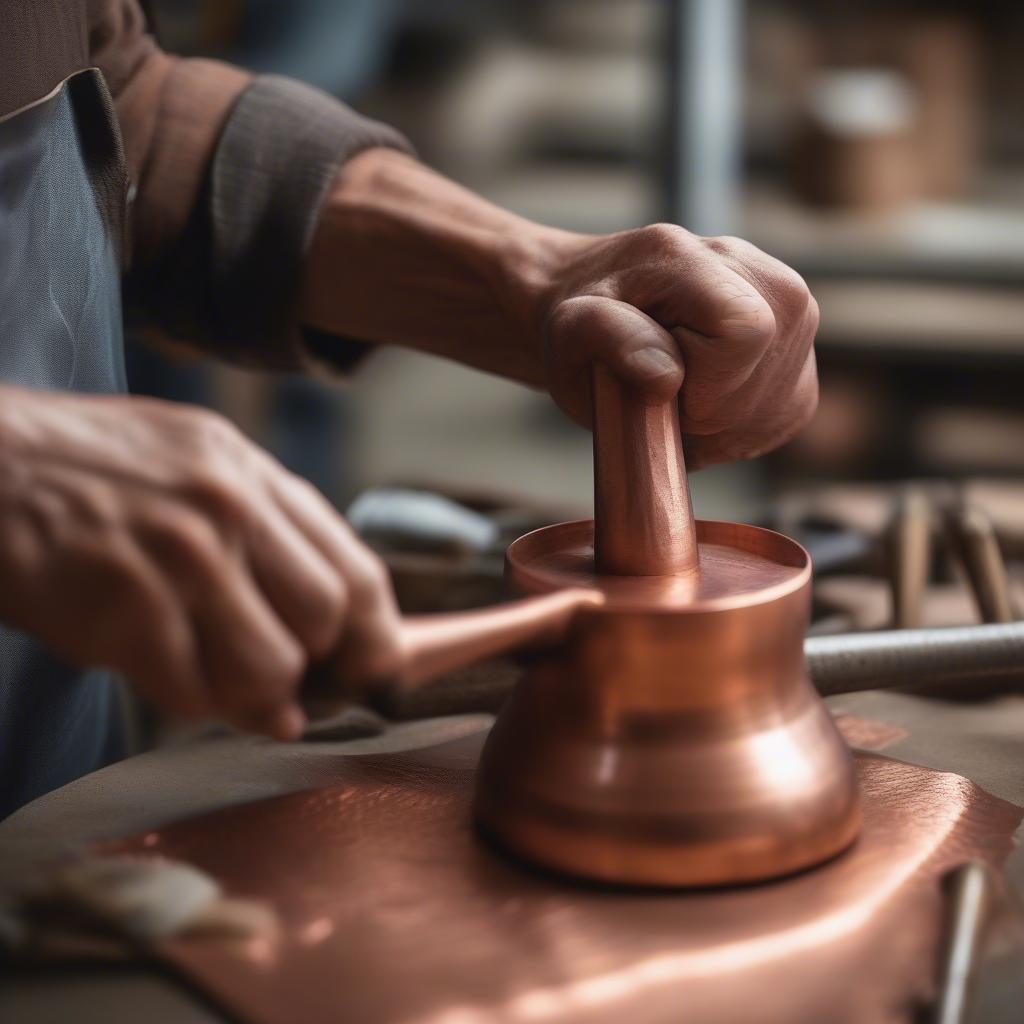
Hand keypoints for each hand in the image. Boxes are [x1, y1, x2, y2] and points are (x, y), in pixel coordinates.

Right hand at [0, 386, 400, 738]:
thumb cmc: (86, 475)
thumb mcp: (191, 468)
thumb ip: (262, 537)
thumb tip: (314, 643)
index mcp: (250, 473)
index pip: (355, 569)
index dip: (376, 637)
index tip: (372, 673)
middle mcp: (229, 507)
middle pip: (325, 621)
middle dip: (308, 666)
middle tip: (274, 681)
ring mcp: (179, 554)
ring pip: (269, 667)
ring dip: (247, 694)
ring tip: (210, 679)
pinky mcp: (123, 604)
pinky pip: (191, 689)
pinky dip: (185, 698)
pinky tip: (155, 667)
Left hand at [536, 225, 818, 468]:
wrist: (599, 308)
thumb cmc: (579, 324)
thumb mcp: (570, 330)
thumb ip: (611, 340)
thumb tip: (666, 375)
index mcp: (697, 260)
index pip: (745, 333)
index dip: (703, 386)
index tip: (659, 388)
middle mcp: (760, 271)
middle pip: (767, 377)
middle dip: (711, 415)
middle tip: (663, 397)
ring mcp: (792, 304)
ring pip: (785, 402)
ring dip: (727, 426)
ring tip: (682, 398)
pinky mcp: (802, 344)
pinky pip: (791, 411)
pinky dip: (745, 428)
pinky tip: (707, 405)